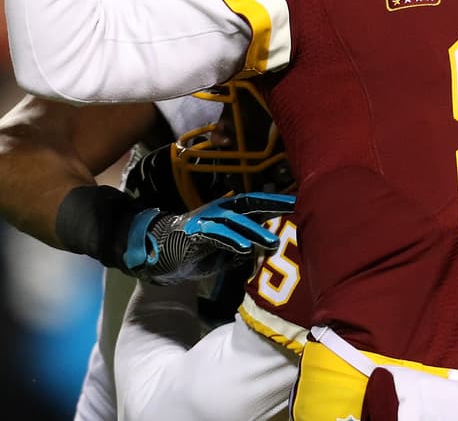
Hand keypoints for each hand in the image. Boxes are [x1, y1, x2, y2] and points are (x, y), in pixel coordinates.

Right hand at [121, 192, 295, 283]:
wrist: (160, 254)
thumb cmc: (195, 253)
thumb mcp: (225, 253)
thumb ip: (244, 248)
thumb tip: (267, 249)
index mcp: (228, 214)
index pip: (256, 205)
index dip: (275, 202)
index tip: (297, 202)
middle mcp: (218, 212)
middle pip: (249, 205)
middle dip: (271, 205)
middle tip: (294, 208)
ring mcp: (206, 221)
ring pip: (234, 222)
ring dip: (254, 232)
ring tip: (272, 242)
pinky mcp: (194, 234)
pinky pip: (215, 236)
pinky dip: (231, 241)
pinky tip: (244, 249)